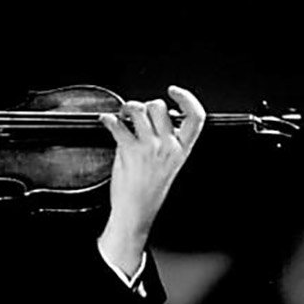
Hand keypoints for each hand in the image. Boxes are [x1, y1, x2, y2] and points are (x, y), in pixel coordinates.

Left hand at [98, 85, 205, 275]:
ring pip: (138, 110)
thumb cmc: (149, 191)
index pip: (196, 117)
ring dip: (126, 109)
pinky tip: (107, 121)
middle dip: (146, 105)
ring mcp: (149, 147)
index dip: (187, 98)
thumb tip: (159, 116)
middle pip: (159, 107)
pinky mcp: (129, 151)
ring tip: (121, 115)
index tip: (174, 92)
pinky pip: (117, 124)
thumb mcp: (169, 164)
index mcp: (182, 150)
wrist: (136, 211)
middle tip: (137, 112)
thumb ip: (167, 140)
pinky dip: (108, 119)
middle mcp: (168, 146)